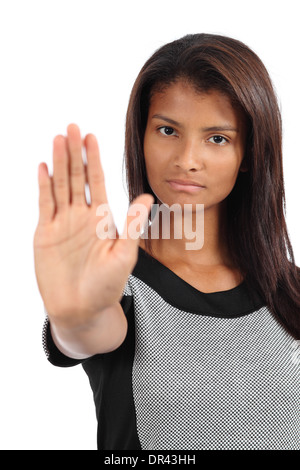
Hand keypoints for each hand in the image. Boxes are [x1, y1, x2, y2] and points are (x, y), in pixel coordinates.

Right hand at [34, 124, 152, 327]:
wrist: (81, 309)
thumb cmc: (106, 286)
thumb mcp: (124, 255)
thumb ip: (132, 225)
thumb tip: (146, 196)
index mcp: (102, 218)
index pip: (98, 181)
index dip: (94, 159)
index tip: (92, 137)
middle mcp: (82, 216)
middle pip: (77, 177)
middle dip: (75, 153)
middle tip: (72, 127)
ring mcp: (63, 223)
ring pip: (60, 185)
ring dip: (58, 162)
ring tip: (57, 139)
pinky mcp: (46, 233)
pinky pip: (45, 204)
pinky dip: (44, 186)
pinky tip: (43, 168)